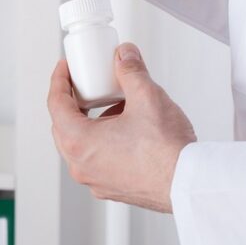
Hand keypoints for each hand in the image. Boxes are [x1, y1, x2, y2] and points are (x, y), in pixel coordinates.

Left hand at [47, 43, 196, 212]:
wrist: (190, 183)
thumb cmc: (167, 152)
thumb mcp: (146, 97)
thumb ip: (130, 71)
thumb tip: (124, 56)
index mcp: (79, 143)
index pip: (55, 104)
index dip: (59, 80)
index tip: (64, 68)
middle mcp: (82, 166)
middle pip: (64, 126)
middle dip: (73, 102)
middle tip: (84, 85)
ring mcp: (96, 180)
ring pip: (81, 145)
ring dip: (91, 122)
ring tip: (114, 105)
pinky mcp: (113, 188)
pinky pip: (97, 159)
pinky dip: (103, 142)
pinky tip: (126, 129)